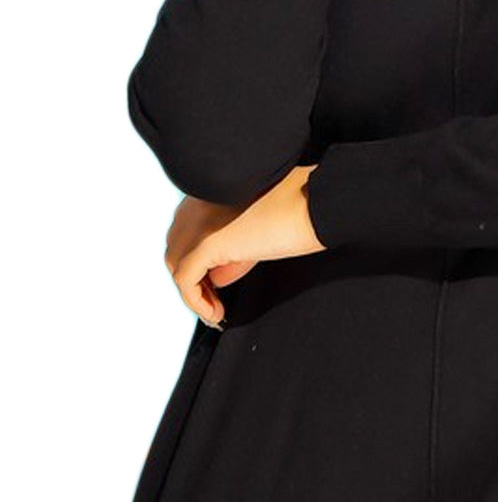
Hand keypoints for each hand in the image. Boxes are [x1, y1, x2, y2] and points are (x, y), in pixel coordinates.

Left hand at [165, 165, 326, 325]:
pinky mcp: (209, 242)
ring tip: (215, 309)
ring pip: (176, 261)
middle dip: (192, 275)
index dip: (198, 258)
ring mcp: (201, 221)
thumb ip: (236, 243)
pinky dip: (195, 302)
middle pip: (176, 244)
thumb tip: (218, 276)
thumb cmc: (304, 208)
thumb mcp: (260, 224)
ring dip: (192, 290)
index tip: (217, 282)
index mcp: (213, 188)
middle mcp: (199, 201)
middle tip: (214, 299)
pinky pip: (185, 280)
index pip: (188, 227)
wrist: (318, 203)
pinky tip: (215, 313)